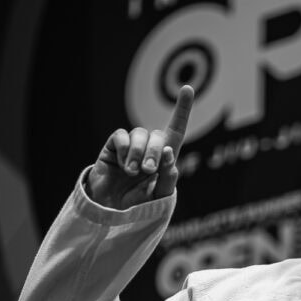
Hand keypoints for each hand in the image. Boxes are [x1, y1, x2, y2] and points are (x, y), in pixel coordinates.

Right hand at [86, 84, 194, 209]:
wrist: (112, 212)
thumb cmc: (139, 205)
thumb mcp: (159, 196)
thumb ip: (168, 179)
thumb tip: (169, 153)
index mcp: (164, 158)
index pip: (176, 130)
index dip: (182, 110)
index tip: (188, 89)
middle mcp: (149, 148)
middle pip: (158, 135)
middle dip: (154, 151)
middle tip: (148, 170)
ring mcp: (131, 146)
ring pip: (140, 134)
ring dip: (138, 152)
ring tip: (132, 171)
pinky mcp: (114, 147)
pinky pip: (121, 136)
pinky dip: (124, 150)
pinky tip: (122, 165)